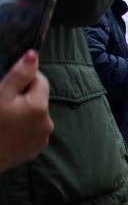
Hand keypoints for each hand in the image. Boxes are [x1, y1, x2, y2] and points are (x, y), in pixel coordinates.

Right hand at [0, 51, 51, 172]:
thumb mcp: (0, 94)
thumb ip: (19, 74)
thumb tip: (34, 55)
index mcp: (39, 107)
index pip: (40, 80)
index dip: (23, 79)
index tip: (8, 85)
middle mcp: (47, 123)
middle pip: (38, 99)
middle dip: (22, 96)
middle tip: (2, 104)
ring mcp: (42, 138)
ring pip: (34, 115)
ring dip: (22, 112)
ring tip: (3, 119)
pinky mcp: (35, 149)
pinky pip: (31, 131)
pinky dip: (21, 127)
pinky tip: (6, 131)